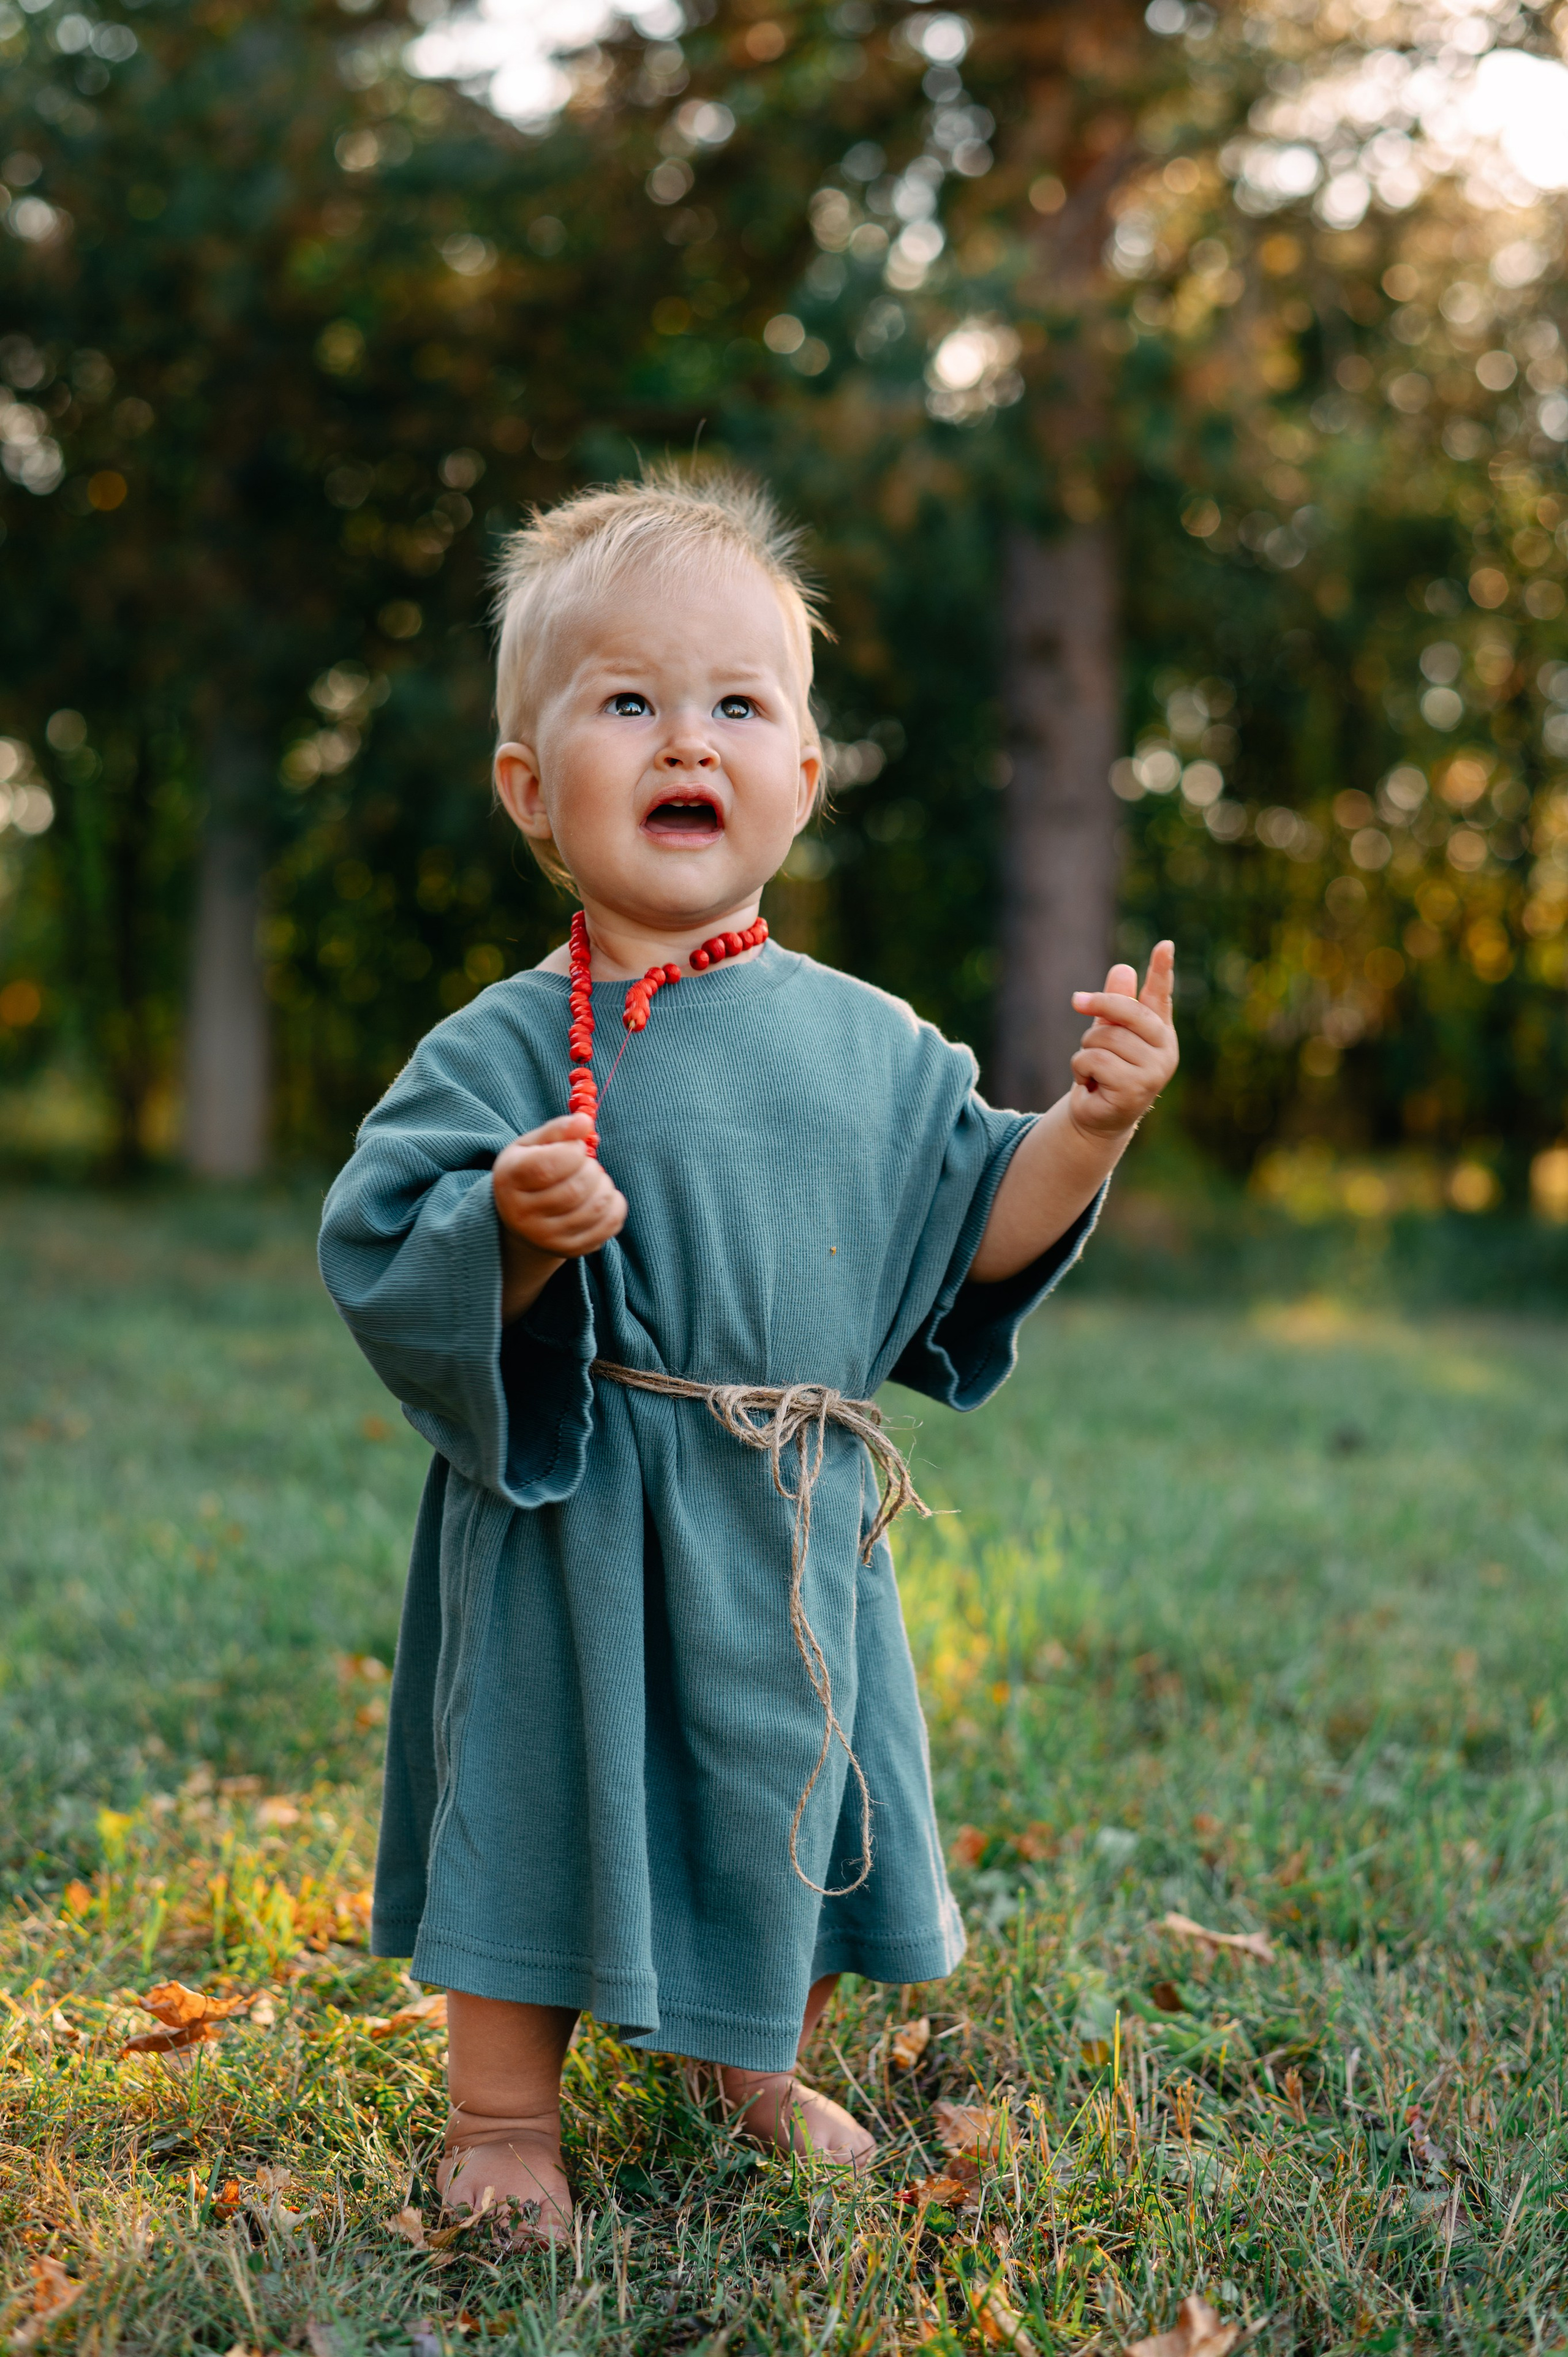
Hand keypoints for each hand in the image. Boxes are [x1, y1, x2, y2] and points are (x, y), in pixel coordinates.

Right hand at [492, 1113, 627, 1262]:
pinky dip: (615, 1205)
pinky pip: (607, 1226)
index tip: (576, 1147)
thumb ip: (558, 1130)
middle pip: (576, 1189)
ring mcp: (545, 1237)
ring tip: (595, 1179)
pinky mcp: (568, 1250)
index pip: (548, 1166)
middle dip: (592, 1169)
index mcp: (510, 1179)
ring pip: (594, 1208)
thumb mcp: (532, 1145)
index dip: (574, 1151)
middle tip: (587, 1164)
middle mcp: (522, 1214)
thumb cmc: (529, 1173)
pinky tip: (605, 1196)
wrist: (520, 1218)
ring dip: (605, 1186)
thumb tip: (585, 1121)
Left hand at [1067, 941, 1177, 1138]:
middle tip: (1077, 1000)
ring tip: (1094, 1069)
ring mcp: (1153, 1072)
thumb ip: (1115, 1002)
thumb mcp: (1108, 1031)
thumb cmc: (1106, 1069)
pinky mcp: (1134, 1090)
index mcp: (1160, 1030)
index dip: (1162, 970)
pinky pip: (1093, 1061)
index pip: (1160, 995)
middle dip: (1096, 1004)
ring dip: (1085, 1051)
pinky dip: (1081, 1070)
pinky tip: (1091, 1085)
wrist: (1099, 1115)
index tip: (1165, 945)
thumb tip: (1123, 968)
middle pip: (1125, 1011)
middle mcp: (1165, 1049)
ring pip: (1103, 1038)